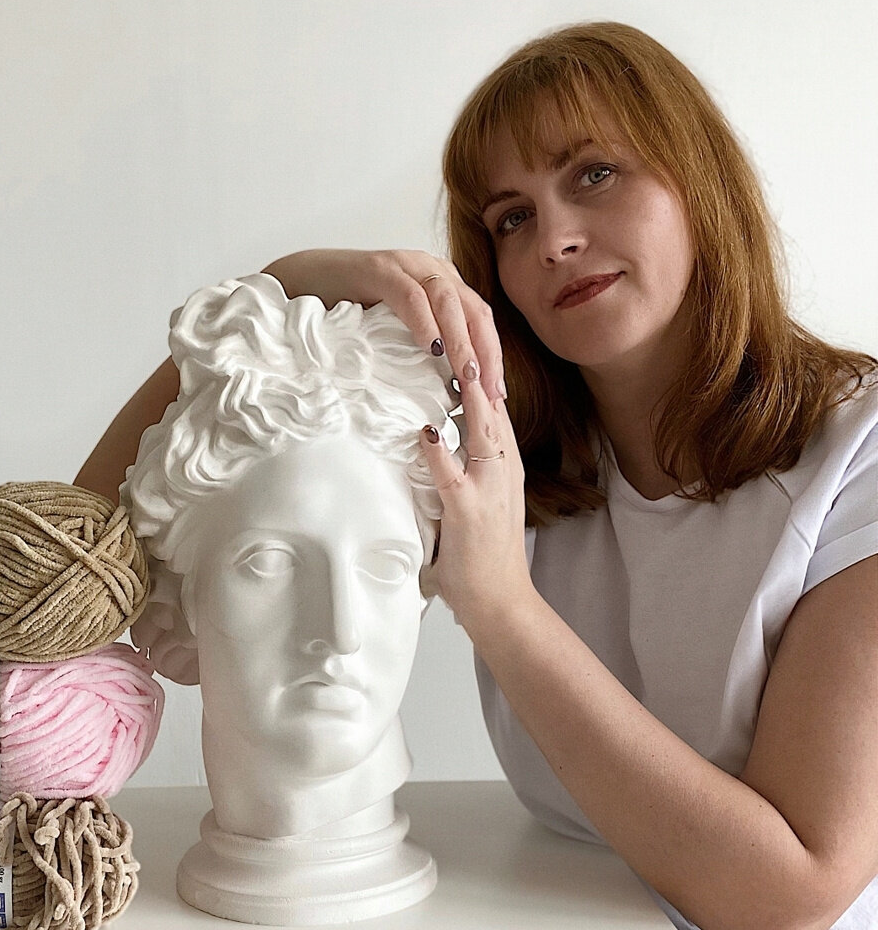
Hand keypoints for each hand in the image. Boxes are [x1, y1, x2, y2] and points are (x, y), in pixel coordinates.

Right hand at [263, 248, 506, 403]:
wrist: (301, 282)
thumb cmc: (348, 312)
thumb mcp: (397, 330)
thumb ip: (423, 347)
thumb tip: (449, 390)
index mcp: (442, 282)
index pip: (480, 319)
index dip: (493, 356)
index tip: (498, 394)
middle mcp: (432, 268)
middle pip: (474, 310)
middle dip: (486, 353)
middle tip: (491, 392)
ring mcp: (407, 265)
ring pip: (449, 302)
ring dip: (461, 343)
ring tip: (467, 377)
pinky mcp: (380, 269)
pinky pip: (411, 297)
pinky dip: (425, 324)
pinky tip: (433, 351)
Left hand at [419, 359, 531, 642]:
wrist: (503, 603)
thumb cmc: (484, 556)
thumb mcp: (480, 502)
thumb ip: (463, 470)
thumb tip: (435, 439)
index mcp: (505, 465)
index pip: (495, 407)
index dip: (480, 372)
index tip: (462, 338)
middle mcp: (503, 469)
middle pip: (493, 406)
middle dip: (478, 366)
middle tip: (459, 326)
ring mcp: (489, 489)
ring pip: (482, 430)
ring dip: (467, 394)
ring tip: (451, 359)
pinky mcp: (469, 511)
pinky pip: (453, 474)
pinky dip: (438, 450)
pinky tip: (424, 430)